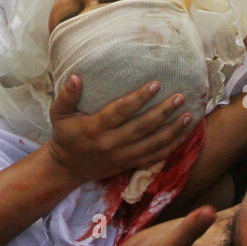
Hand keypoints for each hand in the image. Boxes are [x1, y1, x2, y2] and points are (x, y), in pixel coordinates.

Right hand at [47, 76, 192, 180]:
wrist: (67, 168)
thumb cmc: (65, 135)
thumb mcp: (58, 114)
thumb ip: (66, 96)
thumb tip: (75, 77)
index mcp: (95, 128)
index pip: (120, 111)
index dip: (139, 98)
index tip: (156, 84)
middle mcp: (110, 143)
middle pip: (142, 127)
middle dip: (163, 112)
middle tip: (179, 97)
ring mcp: (122, 157)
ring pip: (152, 144)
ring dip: (172, 130)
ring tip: (189, 115)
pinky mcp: (128, 165)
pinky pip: (153, 158)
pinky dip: (170, 148)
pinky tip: (183, 135)